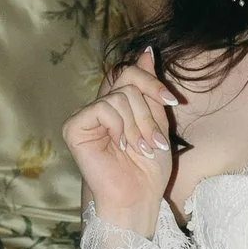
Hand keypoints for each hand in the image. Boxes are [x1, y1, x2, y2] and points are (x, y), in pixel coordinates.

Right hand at [64, 49, 180, 235]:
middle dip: (148, 115)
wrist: (138, 197)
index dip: (152, 82)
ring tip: (139, 149)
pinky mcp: (74, 127)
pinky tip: (119, 147)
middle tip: (152, 143)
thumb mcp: (157, 122)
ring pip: (120, 98)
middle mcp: (99, 107)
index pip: (130, 73)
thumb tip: (146, 51)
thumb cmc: (148, 168)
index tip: (172, 101)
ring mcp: (85, 117)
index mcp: (117, 105)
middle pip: (128, 85)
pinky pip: (103, 108)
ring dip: (138, 126)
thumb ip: (149, 89)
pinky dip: (119, 127)